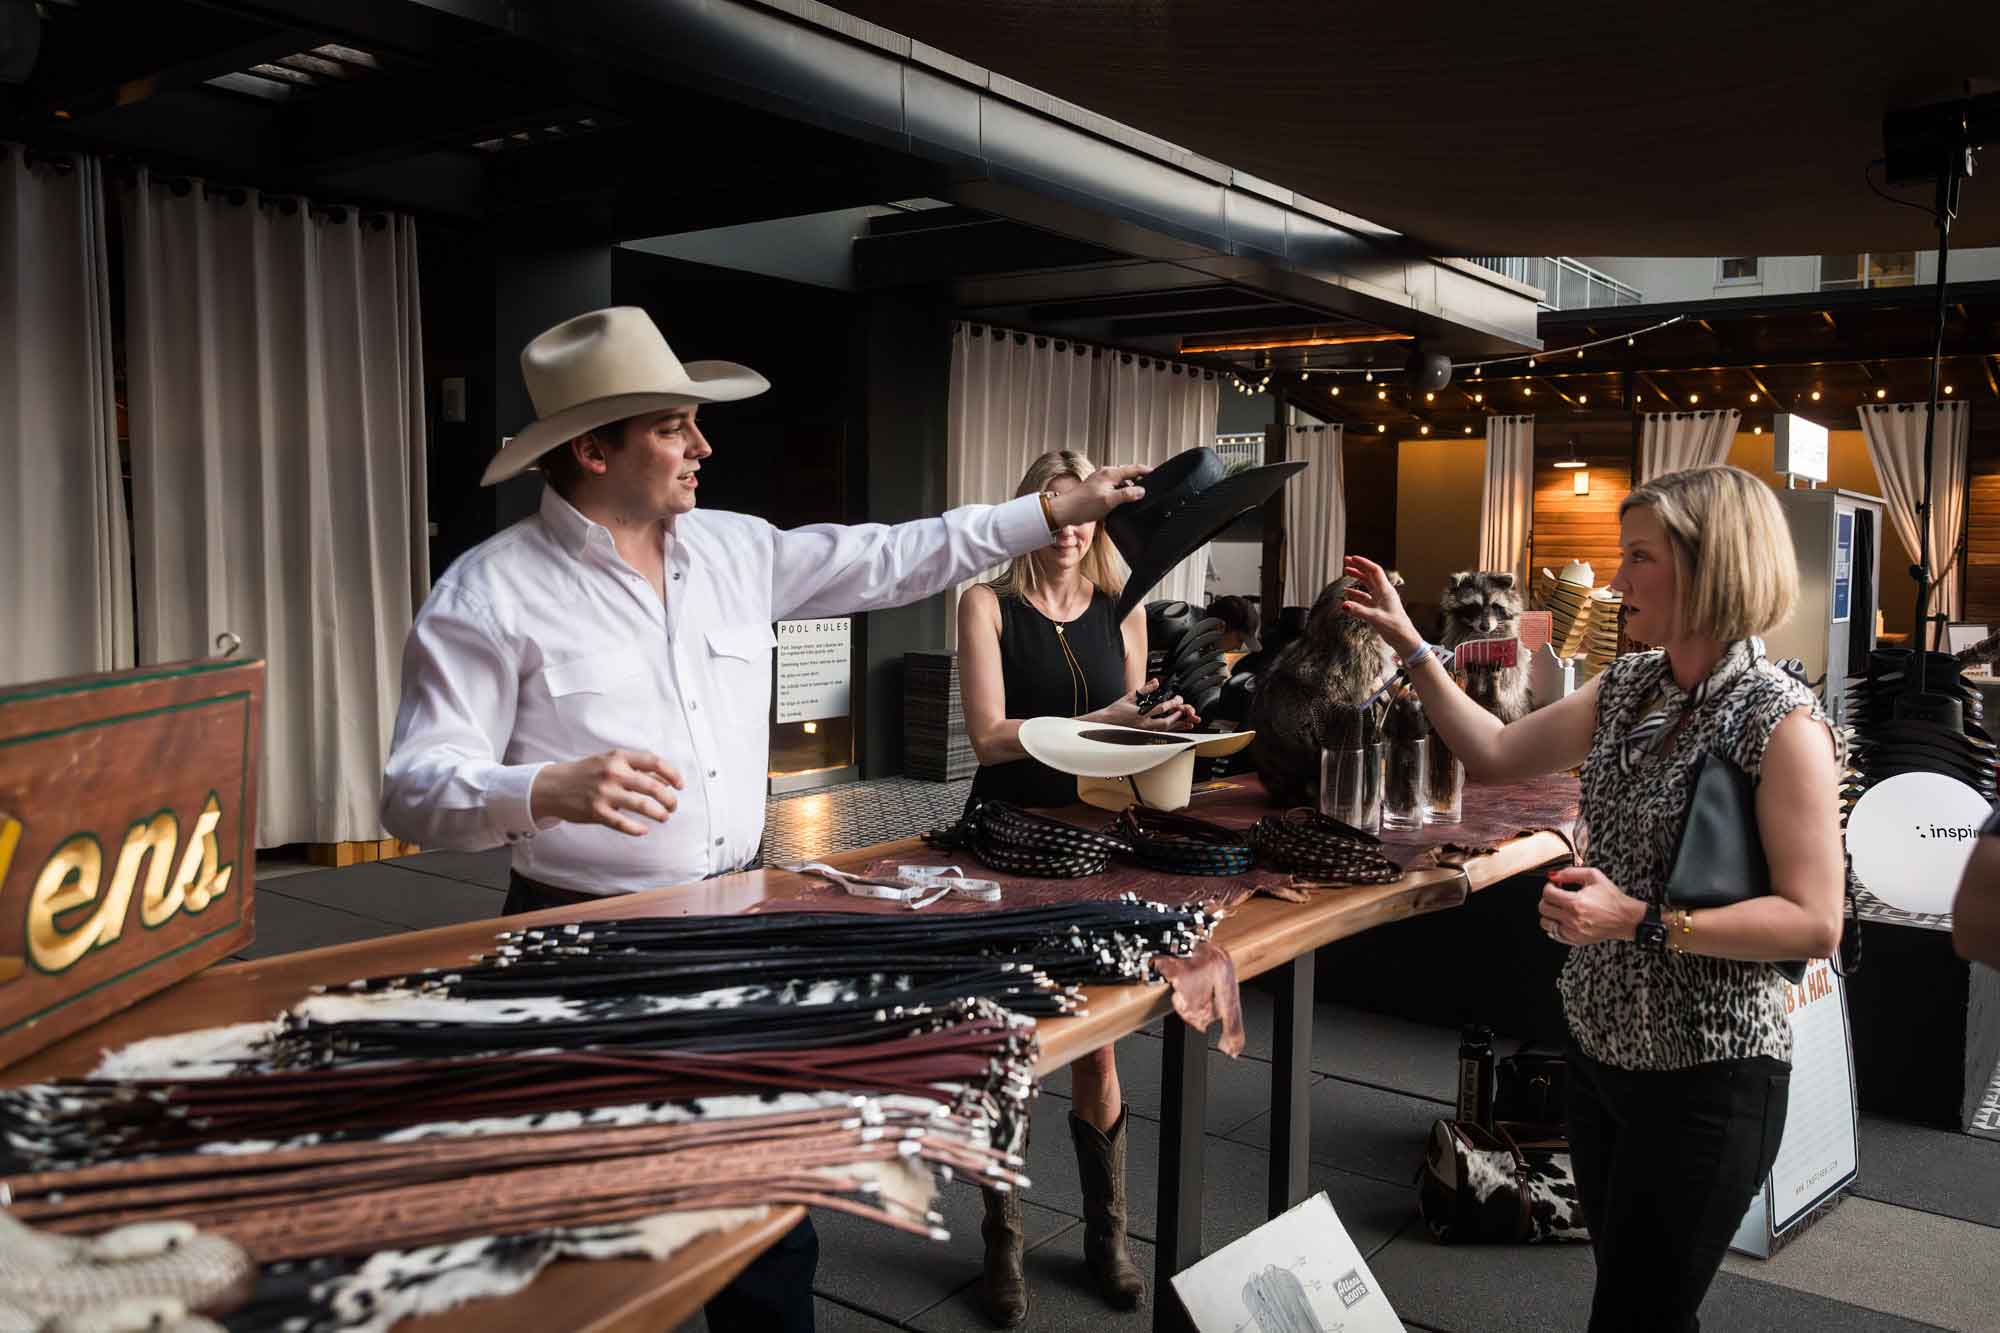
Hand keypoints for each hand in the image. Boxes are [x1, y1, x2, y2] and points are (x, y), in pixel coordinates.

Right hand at [532, 749, 684, 836]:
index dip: (672, 774)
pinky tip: (644, 830)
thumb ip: (635, 769)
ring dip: (659, 813)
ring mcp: (604, 793)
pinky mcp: (596, 811)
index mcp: (619, 758)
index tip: (680, 785)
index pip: (654, 762)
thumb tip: (665, 779)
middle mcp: (613, 773)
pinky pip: (623, 823)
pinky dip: (637, 828)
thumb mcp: (610, 762)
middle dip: (669, 799)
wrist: (553, 785)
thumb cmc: (587, 773)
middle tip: (673, 806)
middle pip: (653, 786)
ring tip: (663, 816)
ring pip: (642, 805)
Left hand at [1048, 464, 1149, 525]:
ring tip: (1137, 498)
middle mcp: (1105, 474)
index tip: (1158, 474)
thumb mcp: (1109, 501)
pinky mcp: (1096, 488)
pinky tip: (1123, 502)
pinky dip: (1121, 492)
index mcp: (1110, 473)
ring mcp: (1100, 480)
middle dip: (1139, 480)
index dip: (1147, 471)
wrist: (1064, 511)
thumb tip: (1142, 491)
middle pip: (1128, 473)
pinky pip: (1114, 487)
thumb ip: (1127, 495)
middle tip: (1150, 488)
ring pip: (1121, 481)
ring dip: (1129, 488)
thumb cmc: (1083, 506)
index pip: (1134, 468)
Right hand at [1093, 679, 1199, 731]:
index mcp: (1140, 713)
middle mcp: (1143, 724)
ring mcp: (1144, 731)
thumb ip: (1144, 689)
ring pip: (1164, 730)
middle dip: (1177, 716)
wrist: (1106, 723)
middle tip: (1184, 710)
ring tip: (1186, 722)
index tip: (1178, 699)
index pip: (1160, 708)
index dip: (1172, 704)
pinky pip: (1161, 733)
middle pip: (1165, 722)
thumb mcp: (1130, 696)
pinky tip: (1176, 729)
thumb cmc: (1116, 710)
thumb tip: (1156, 682)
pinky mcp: (1144, 734)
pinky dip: (1170, 730)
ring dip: (1176, 726)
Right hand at [1339, 554, 1422, 659]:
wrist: (1403, 639)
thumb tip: (1344, 605)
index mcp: (1386, 591)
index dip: (1363, 563)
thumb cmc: (1395, 627)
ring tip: (1347, 572)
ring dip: (1357, 577)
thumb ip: (1359, 611)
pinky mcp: (1377, 608)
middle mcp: (1384, 593)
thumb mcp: (1375, 618)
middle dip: (1358, 567)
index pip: (1374, 571)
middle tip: (1346, 561)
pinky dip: (1356, 593)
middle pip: (1370, 575)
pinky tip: (1348, 593)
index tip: (1353, 558)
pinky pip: (1365, 597)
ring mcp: (1380, 600)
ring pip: (1367, 584)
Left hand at [1540, 868, 1645, 945]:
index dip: (1548, 886)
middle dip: (1547, 899)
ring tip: (1559, 908)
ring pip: (1545, 922)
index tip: (1554, 886)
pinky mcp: (1576, 940)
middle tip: (1555, 896)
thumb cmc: (1612, 898)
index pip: (1548, 894)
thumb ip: (1570, 873)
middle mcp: (1573, 918)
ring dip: (1549, 913)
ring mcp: (1573, 931)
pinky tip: (1563, 919)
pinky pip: (1554, 934)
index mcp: (1576, 902)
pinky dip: (1554, 926)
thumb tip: (1553, 875)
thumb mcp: (1594, 876)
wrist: (1626, 918)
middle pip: (1543, 908)